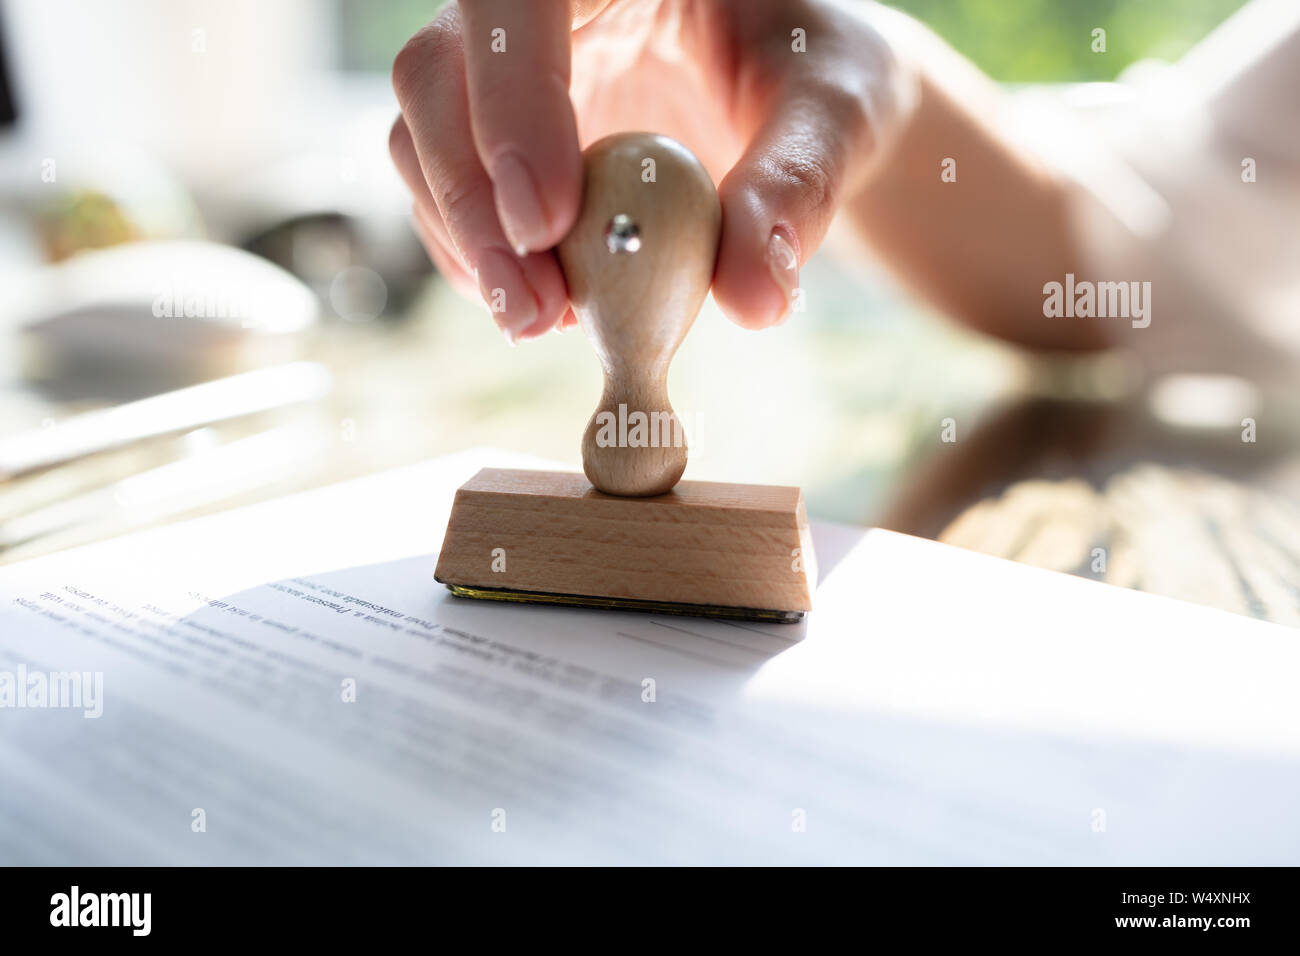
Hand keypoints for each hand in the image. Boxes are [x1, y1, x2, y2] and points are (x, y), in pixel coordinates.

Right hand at [390, 0, 911, 341]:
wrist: (793, 95)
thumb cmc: (815, 72)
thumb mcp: (834, 113)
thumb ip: (796, 186)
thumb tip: (756, 298)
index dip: (513, 100)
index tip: (548, 222)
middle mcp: (535, 4)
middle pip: (438, 70)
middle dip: (471, 198)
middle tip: (536, 308)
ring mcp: (501, 68)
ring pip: (420, 136)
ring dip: (468, 242)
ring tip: (545, 319)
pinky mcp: (494, 134)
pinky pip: (447, 192)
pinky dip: (481, 258)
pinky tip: (545, 304)